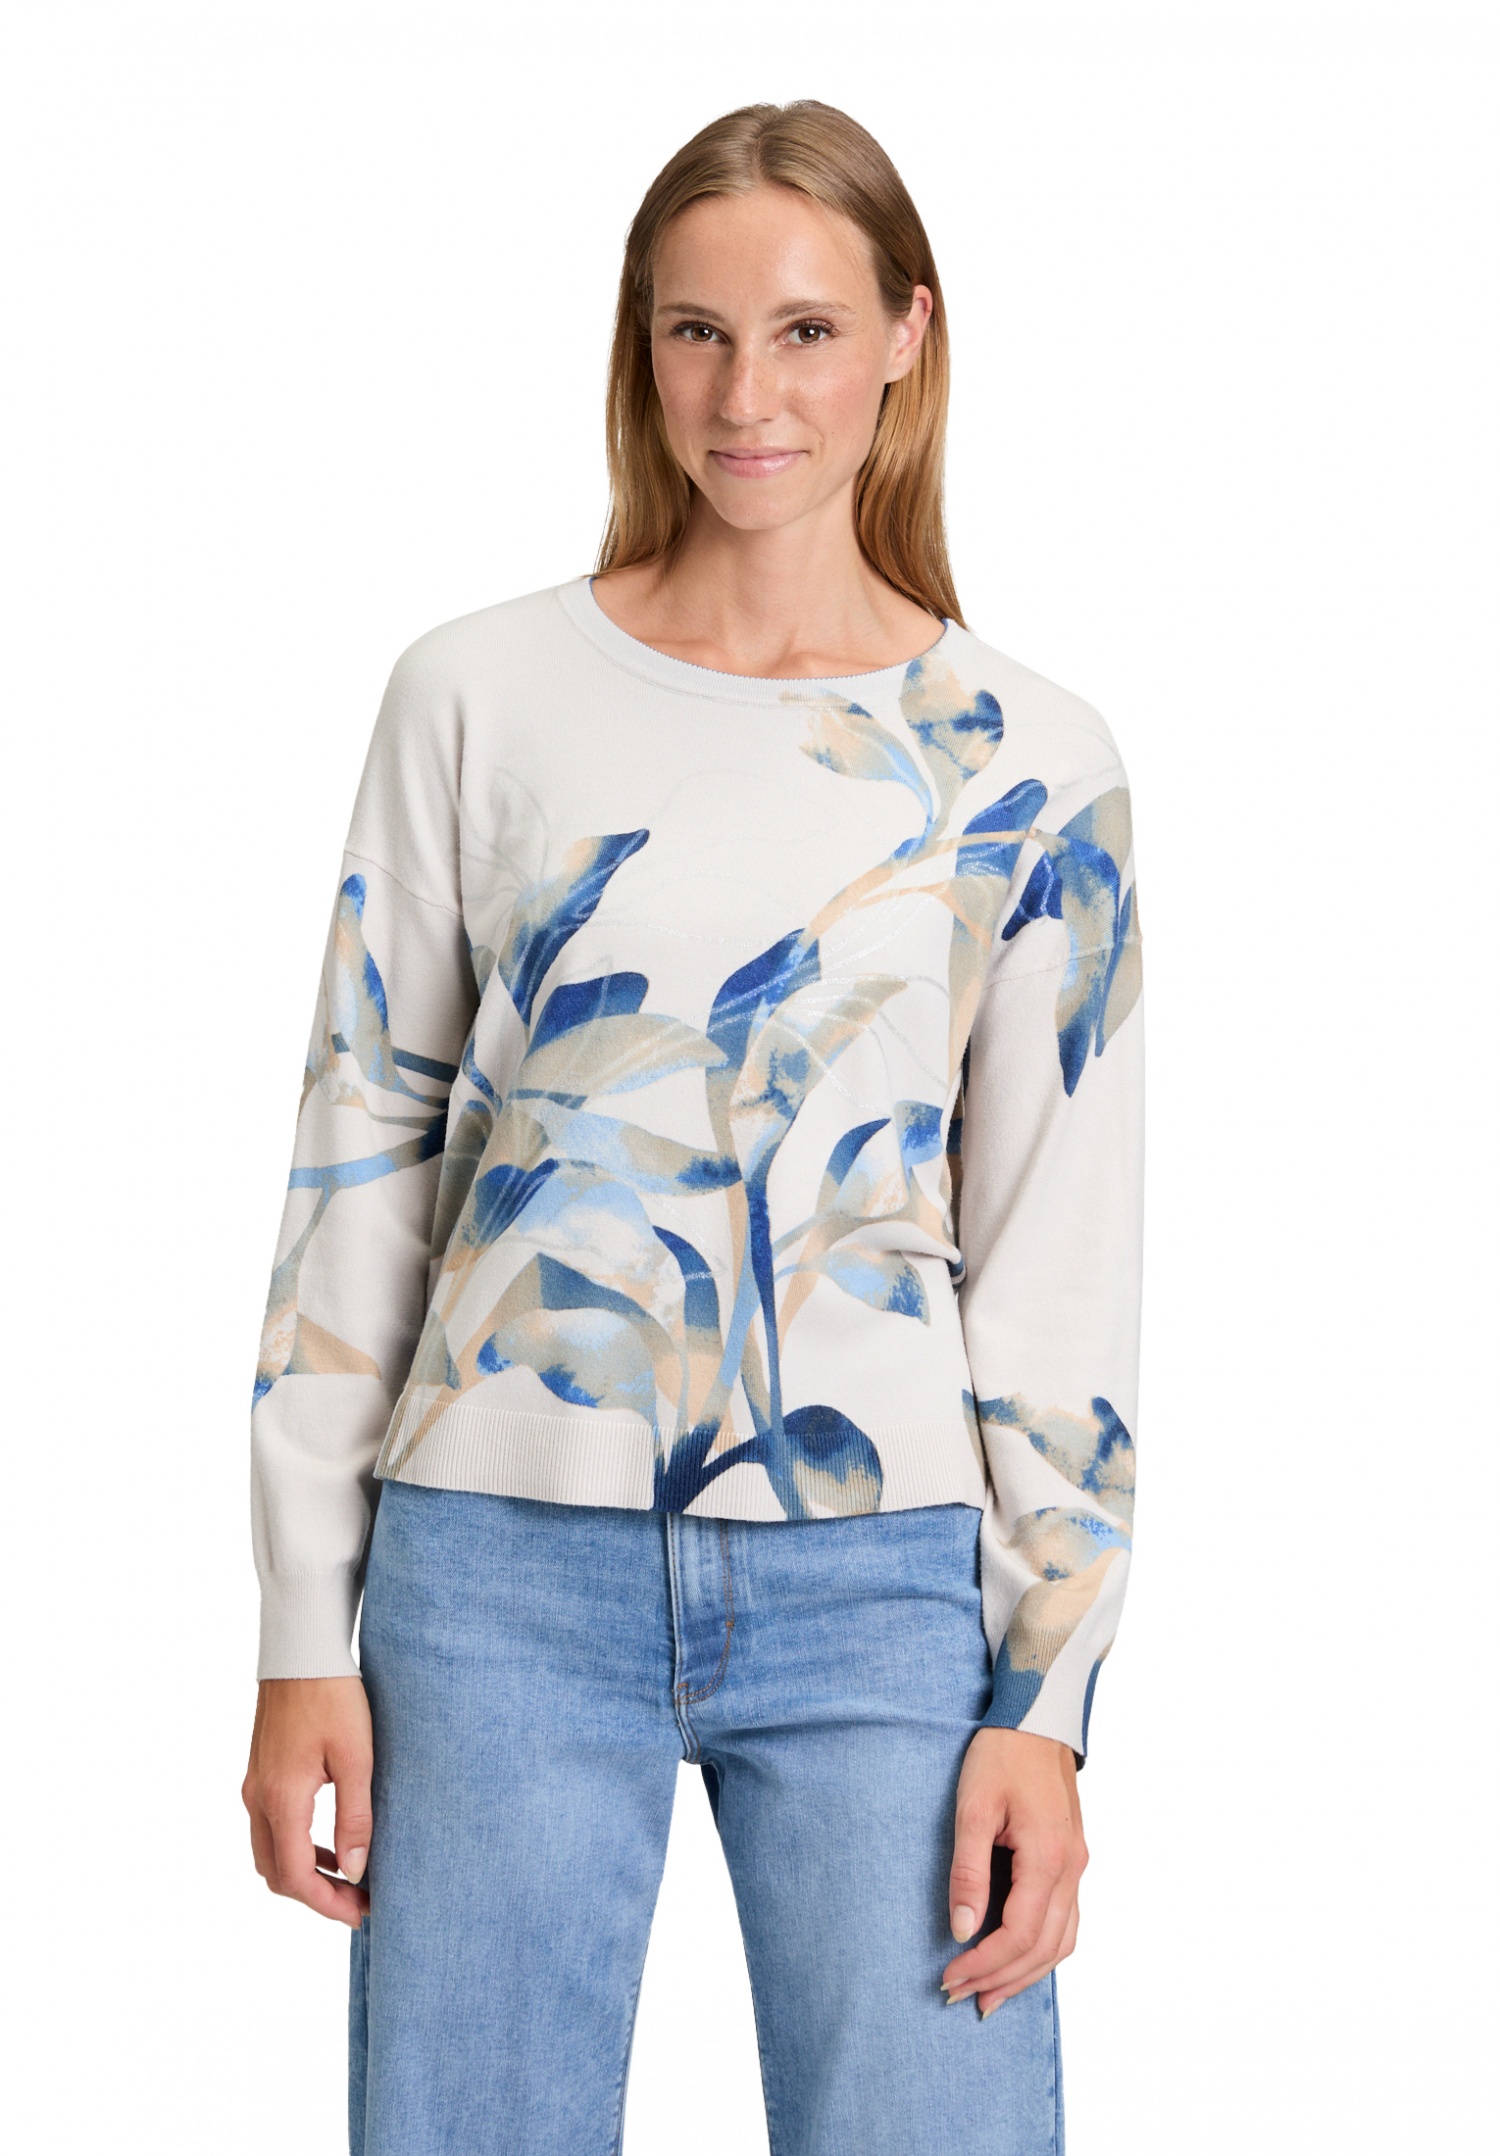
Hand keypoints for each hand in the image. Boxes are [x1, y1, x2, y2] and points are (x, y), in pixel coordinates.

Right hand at [242, 1676, 373, 1928]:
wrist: (302, 1649)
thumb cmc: (334, 1696)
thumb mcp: (357, 1758)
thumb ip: (356, 1818)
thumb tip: (354, 1871)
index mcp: (282, 1799)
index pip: (296, 1877)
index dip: (327, 1904)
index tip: (360, 1913)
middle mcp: (258, 1799)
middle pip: (277, 1874)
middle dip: (316, 1896)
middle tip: (358, 1901)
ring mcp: (254, 1786)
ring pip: (270, 1854)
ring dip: (305, 1873)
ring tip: (348, 1878)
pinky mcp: (260, 1773)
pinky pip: (270, 1829)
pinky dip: (296, 1848)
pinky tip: (329, 1843)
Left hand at [940, 1726, 1086, 2015]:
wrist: (1036, 1718)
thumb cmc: (1000, 1755)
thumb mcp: (972, 1807)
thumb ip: (968, 1871)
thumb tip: (963, 1931)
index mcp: (1048, 1857)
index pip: (1020, 1934)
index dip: (984, 1965)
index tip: (950, 1980)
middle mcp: (1071, 1869)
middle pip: (1043, 1948)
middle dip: (1001, 1979)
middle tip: (961, 1997)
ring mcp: (1077, 1865)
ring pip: (1061, 1942)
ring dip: (1026, 1974)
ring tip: (989, 1995)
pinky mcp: (1073, 1859)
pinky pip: (1067, 1922)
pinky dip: (1043, 1950)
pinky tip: (1019, 1959)